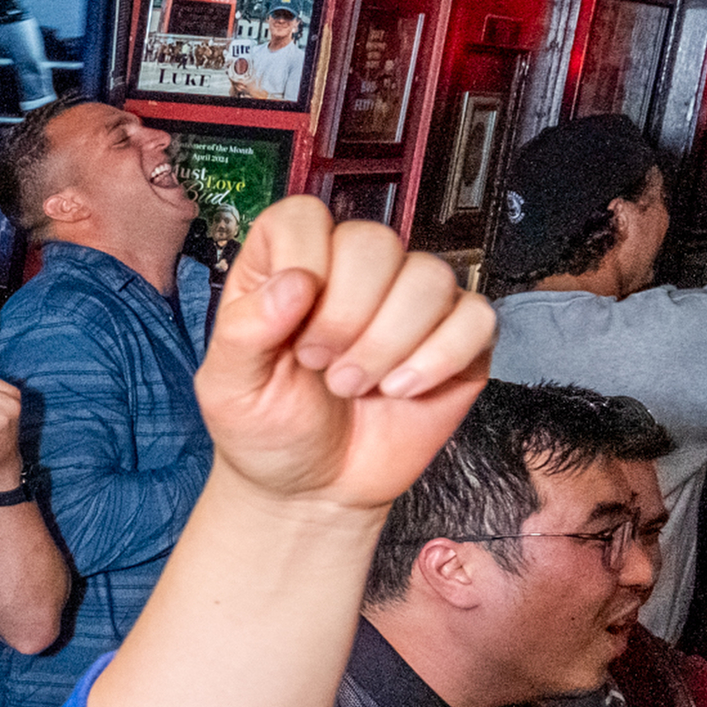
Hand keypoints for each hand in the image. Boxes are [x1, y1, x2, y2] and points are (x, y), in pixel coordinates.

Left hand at [199, 198, 493, 514]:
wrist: (311, 490)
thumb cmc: (265, 430)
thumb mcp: (228, 387)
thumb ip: (245, 330)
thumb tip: (294, 283)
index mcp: (286, 267)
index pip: (304, 216)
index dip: (304, 261)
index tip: (293, 320)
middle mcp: (350, 274)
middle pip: (376, 242)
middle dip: (348, 314)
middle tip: (322, 365)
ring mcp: (408, 304)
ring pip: (430, 276)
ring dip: (390, 341)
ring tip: (353, 386)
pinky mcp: (456, 340)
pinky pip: (477, 317)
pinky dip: (440, 357)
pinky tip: (401, 390)